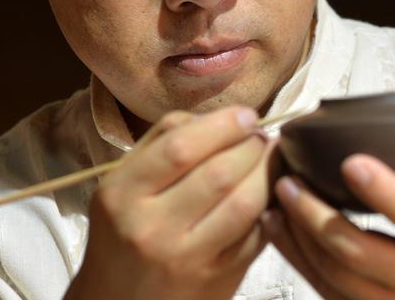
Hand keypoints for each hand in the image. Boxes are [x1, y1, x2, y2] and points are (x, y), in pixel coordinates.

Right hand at [64, 106, 275, 299]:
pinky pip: (255, 236)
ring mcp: (186, 257)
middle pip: (219, 173)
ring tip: (271, 158)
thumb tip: (219, 117)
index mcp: (123, 193)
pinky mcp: (216, 279)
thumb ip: (163, 140)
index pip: (181, 148)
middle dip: (251, 146)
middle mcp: (151, 227)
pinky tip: (270, 195)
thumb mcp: (123, 183)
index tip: (246, 116)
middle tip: (262, 136)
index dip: (223, 125)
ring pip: (244, 204)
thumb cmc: (124, 231)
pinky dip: (270, 210)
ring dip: (267, 173)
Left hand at [263, 125, 394, 299]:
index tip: (352, 162)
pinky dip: (300, 262)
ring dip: (300, 238)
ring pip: (337, 276)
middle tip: (290, 178)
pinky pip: (328, 294)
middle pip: (361, 252)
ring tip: (279, 198)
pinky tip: (281, 232)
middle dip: (317, 215)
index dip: (387, 193)